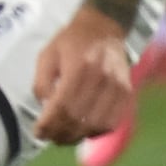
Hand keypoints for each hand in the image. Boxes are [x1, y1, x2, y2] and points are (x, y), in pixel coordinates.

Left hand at [28, 6, 138, 144]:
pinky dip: (96, 132)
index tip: (38, 132)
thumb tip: (45, 108)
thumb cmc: (70, 41)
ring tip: (63, 137)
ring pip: (97, 124)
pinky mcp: (127, 92)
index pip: (64, 106)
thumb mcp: (47, 55)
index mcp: (79, 67)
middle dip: (60, 133)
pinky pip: (113, 122)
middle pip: (80, 118)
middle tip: (48, 137)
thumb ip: (42, 82)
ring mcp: (117, 87)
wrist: (104, 27)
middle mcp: (101, 79)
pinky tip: (83, 131)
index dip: (50, 124)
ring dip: (77, 137)